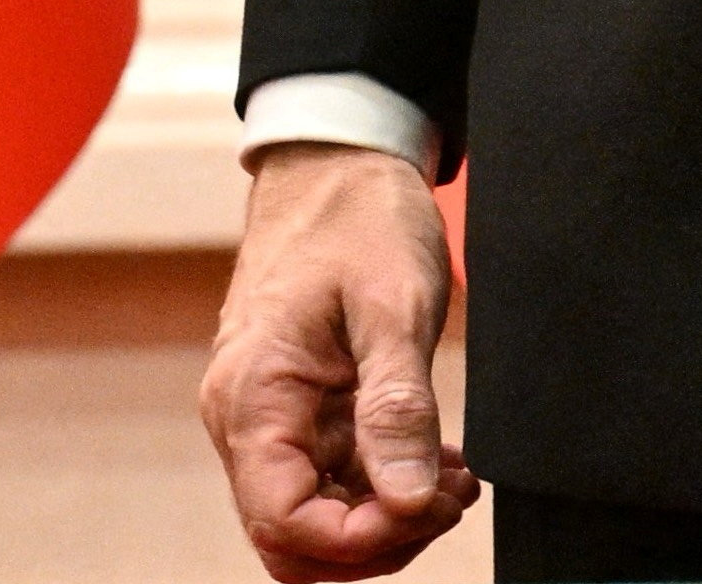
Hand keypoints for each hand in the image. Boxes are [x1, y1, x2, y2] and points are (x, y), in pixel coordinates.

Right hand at [202, 141, 475, 576]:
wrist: (337, 160)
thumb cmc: (357, 216)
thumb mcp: (391, 305)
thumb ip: (396, 407)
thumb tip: (409, 501)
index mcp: (253, 399)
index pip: (285, 522)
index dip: (360, 538)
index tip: (429, 505)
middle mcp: (247, 421)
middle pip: (293, 538)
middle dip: (375, 541)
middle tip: (449, 497)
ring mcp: (272, 418)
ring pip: (315, 517)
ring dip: (385, 517)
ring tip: (454, 478)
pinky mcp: (301, 410)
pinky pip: (331, 479)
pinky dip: (383, 487)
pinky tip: (437, 462)